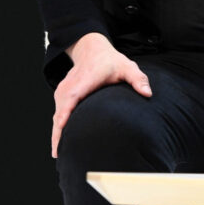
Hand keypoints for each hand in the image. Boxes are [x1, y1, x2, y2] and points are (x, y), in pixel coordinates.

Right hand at [51, 32, 151, 157]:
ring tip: (57, 154)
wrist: (91, 50)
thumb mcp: (127, 67)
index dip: (65, 114)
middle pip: (59, 113)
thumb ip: (138, 79)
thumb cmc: (110, 61)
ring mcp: (63, 92)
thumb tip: (148, 94)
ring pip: (56, 116)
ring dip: (56, 134)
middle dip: (57, 133)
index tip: (61, 128)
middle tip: (58, 155)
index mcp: (84, 81)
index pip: (72, 98)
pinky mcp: (61, 96)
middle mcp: (69, 87)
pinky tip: (59, 143)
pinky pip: (57, 115)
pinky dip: (57, 128)